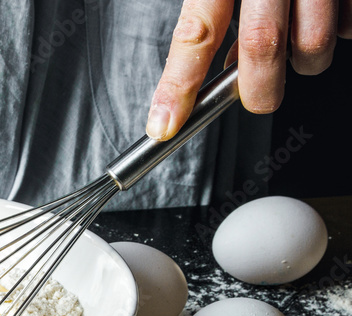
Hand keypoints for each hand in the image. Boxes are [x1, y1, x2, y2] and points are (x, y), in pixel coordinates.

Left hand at [147, 0, 351, 139]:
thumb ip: (210, 6)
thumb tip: (205, 59)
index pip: (195, 33)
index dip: (178, 86)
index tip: (164, 123)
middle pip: (262, 49)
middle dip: (257, 90)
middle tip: (255, 96)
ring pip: (315, 45)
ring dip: (303, 60)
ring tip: (294, 41)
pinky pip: (351, 23)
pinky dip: (339, 30)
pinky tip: (324, 12)